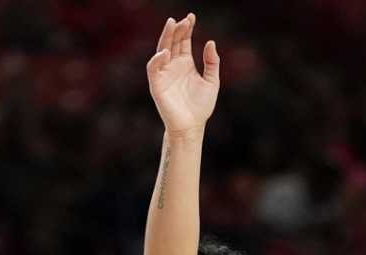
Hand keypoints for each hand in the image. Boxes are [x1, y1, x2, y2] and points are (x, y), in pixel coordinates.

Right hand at [145, 15, 218, 134]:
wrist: (192, 126)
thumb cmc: (201, 106)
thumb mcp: (212, 81)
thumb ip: (212, 62)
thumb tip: (211, 42)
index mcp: (185, 63)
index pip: (184, 41)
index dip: (187, 28)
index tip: (192, 17)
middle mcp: (173, 65)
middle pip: (173, 41)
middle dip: (177, 29)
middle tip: (184, 20)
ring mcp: (164, 73)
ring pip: (162, 49)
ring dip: (166, 37)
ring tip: (172, 25)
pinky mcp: (156, 84)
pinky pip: (154, 68)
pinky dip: (158, 59)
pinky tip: (166, 52)